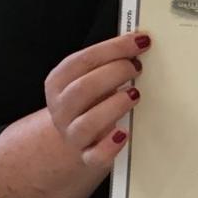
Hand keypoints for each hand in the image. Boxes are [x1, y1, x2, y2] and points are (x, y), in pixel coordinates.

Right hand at [43, 30, 150, 168]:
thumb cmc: (90, 101)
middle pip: (83, 89)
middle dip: (113, 73)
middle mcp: (62, 109)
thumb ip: (107, 62)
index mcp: (58, 83)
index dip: (112, 49)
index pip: (81, 61)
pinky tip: (124, 133)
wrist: (76, 138)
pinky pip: (96, 156)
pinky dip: (111, 146)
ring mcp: (72, 134)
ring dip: (114, 106)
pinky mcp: (88, 157)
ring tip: (135, 94)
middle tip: (136, 67)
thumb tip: (139, 41)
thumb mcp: (90, 78)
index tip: (139, 41)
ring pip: (88, 123)